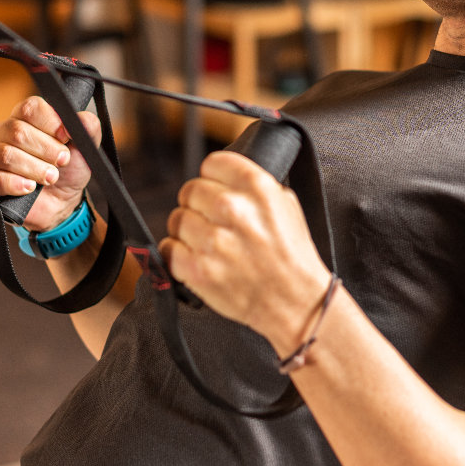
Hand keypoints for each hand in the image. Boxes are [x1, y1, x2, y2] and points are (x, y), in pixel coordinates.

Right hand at [0, 96, 101, 231]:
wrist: (63, 202)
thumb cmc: (69, 169)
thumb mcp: (86, 147)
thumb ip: (88, 127)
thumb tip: (82, 119)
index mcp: (28, 117)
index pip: (30, 108)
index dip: (50, 123)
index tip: (66, 138)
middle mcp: (6, 131)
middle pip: (17, 131)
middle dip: (46, 149)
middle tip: (62, 162)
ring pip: (6, 154)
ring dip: (34, 168)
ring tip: (51, 178)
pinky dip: (15, 183)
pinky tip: (30, 188)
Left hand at [160, 151, 330, 356]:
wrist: (295, 302)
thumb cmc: (291, 256)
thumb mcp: (286, 205)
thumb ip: (254, 186)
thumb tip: (224, 177)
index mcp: (257, 187)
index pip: (212, 163)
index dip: (212, 178)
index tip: (215, 189)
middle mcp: (233, 209)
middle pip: (190, 190)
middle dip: (197, 205)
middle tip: (211, 221)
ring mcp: (213, 241)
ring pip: (177, 219)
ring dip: (187, 231)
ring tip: (207, 243)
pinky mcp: (198, 270)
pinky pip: (168, 249)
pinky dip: (178, 255)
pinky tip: (197, 259)